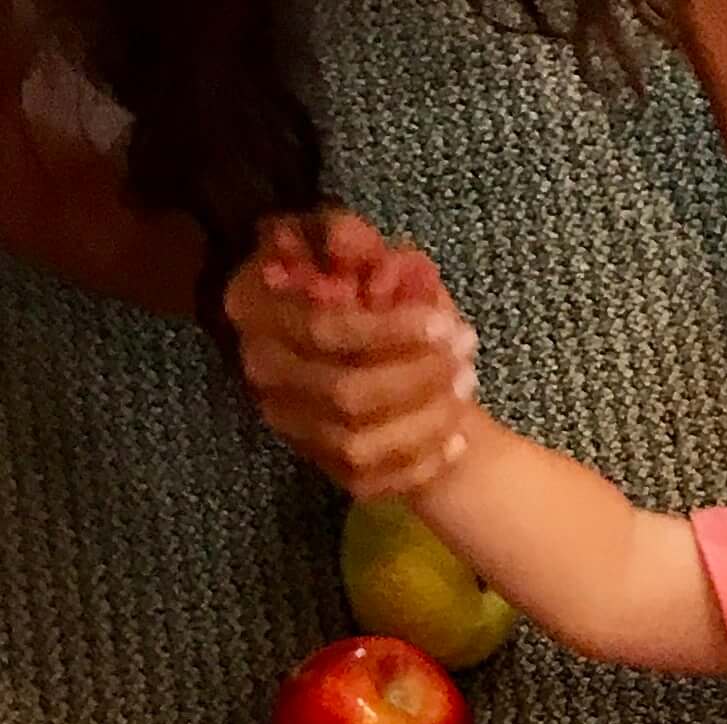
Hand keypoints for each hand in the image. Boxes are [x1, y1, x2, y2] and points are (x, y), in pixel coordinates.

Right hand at [225, 211, 478, 497]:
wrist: (364, 347)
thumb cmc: (354, 281)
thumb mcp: (347, 242)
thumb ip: (346, 234)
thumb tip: (346, 244)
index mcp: (254, 308)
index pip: (322, 331)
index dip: (388, 331)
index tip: (443, 324)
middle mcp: (262, 373)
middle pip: (344, 392)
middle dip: (415, 375)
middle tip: (465, 352)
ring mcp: (291, 426)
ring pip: (360, 443)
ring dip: (425, 418)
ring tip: (467, 385)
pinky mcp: (324, 468)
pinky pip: (375, 481)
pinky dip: (422, 462)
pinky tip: (457, 436)